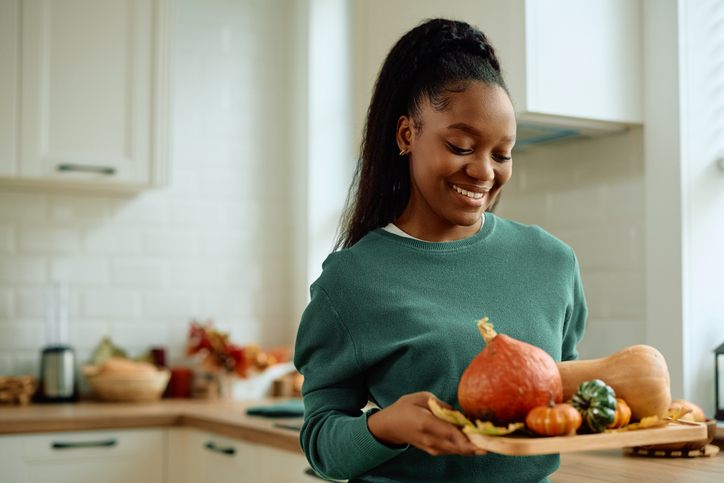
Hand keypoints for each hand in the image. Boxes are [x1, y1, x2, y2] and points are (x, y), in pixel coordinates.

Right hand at [366, 392, 486, 456]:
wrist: (389, 427)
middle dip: (480, 445)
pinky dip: (467, 445)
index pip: (451, 434)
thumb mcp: (422, 398)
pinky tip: (478, 439)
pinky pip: (455, 449)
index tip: (487, 441)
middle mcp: (431, 439)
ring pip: (460, 450)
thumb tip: (460, 414)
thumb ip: (442, 406)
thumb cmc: (405, 408)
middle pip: (460, 447)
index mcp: (426, 423)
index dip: (470, 440)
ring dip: (476, 446)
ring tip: (493, 438)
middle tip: (499, 440)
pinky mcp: (435, 451)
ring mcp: (433, 448)